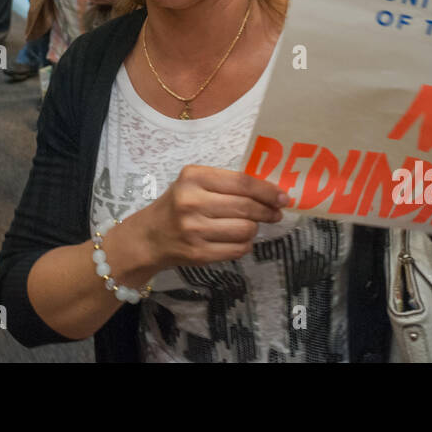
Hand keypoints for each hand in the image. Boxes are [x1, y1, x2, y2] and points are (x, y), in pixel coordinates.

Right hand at [124, 165, 289, 271]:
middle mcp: (192, 202)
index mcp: (193, 178)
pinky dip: (244, 245)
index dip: (267, 190)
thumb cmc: (177, 205)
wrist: (149, 237)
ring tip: (248, 225)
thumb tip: (271, 193)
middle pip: (247, 207)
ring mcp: (195, 230)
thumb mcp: (194, 184)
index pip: (242, 182)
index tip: (283, 197)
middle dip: (268, 210)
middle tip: (275, 213)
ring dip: (253, 228)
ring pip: (246, 229)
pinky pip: (238, 249)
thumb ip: (226, 184)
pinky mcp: (198, 254)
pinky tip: (237, 240)